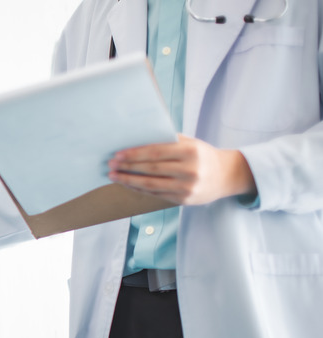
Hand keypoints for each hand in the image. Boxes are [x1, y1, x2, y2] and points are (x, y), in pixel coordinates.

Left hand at [107, 135, 256, 204]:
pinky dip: (140, 189)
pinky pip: (156, 194)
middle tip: (110, 165)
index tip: (118, 154)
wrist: (227, 176)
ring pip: (151, 184)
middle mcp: (189, 170)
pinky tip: (128, 184)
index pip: (155, 152)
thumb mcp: (190, 142)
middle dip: (128, 167)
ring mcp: (187, 187)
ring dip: (129, 180)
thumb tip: (137, 137)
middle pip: (151, 169)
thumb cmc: (202, 155)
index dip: (134, 154)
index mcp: (190, 151)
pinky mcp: (183, 200)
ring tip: (114, 176)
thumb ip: (168, 140)